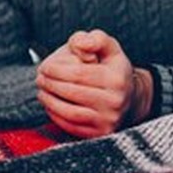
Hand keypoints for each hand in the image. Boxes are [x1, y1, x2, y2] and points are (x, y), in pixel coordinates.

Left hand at [35, 29, 151, 137]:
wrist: (131, 98)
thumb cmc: (114, 70)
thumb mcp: (110, 49)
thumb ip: (95, 39)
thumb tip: (78, 43)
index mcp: (117, 78)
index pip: (78, 74)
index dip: (56, 70)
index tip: (45, 67)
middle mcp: (115, 101)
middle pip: (72, 92)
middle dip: (50, 84)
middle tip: (40, 78)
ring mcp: (108, 119)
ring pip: (69, 112)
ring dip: (50, 101)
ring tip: (42, 91)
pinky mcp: (101, 133)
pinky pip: (71, 125)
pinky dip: (55, 115)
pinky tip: (50, 105)